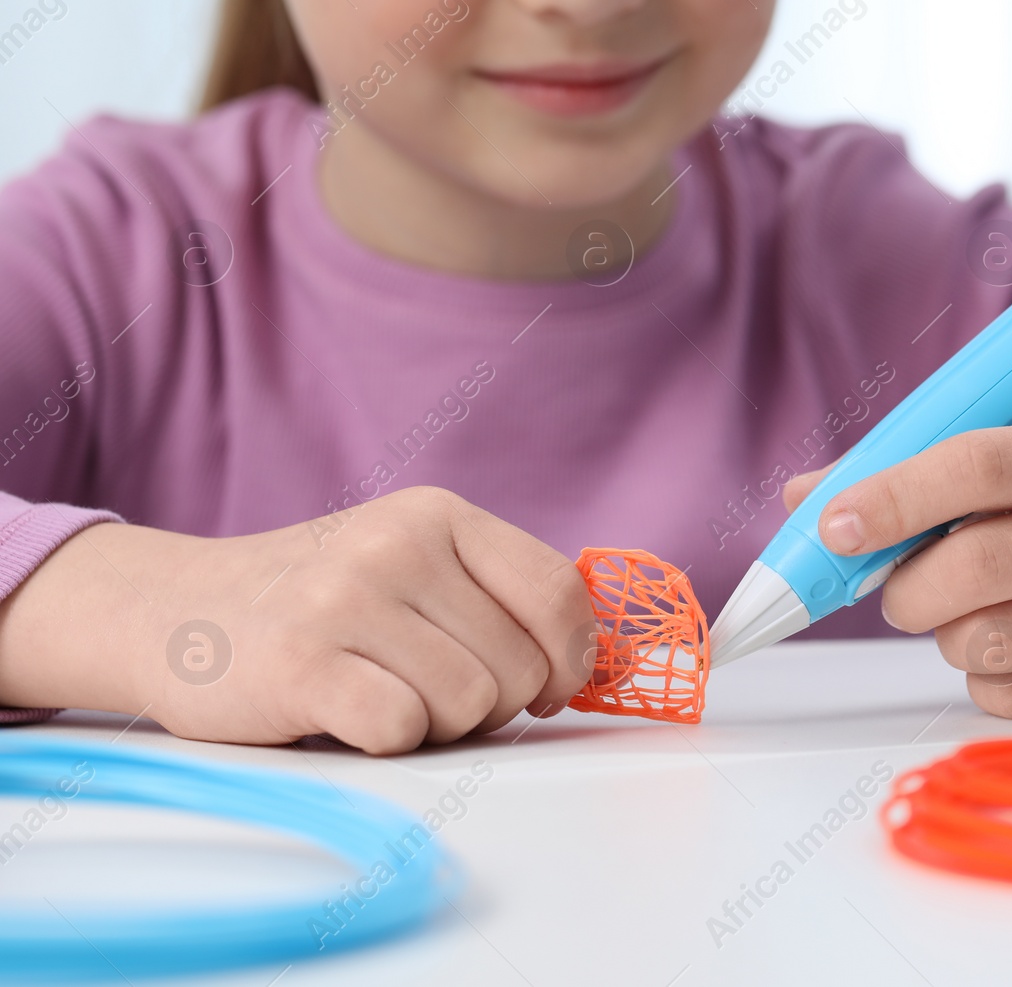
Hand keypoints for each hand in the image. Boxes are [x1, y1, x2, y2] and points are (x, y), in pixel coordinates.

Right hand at [0, 487, 595, 752]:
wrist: (176, 612)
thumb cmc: (321, 605)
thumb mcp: (411, 564)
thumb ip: (495, 596)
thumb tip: (590, 667)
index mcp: (438, 515)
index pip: (558, 592)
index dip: (570, 658)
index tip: (548, 689)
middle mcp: (396, 543)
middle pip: (520, 667)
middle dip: (488, 702)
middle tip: (422, 687)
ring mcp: (345, 597)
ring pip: (469, 705)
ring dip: (434, 725)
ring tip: (378, 693)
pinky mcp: (299, 662)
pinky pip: (402, 730)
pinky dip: (383, 741)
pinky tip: (343, 713)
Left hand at [783, 425, 1011, 717]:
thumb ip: (913, 478)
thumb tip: (802, 499)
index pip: (979, 465)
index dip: (895, 495)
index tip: (831, 526)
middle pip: (974, 566)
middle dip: (906, 589)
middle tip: (897, 592)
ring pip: (985, 639)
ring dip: (948, 634)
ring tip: (974, 613)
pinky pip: (1010, 694)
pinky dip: (987, 677)